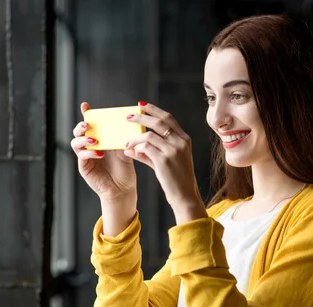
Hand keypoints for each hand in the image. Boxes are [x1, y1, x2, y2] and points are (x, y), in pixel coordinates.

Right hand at [71, 102, 136, 203]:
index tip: (85, 105)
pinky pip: (82, 156)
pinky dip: (89, 153)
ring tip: (94, 140)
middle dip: (81, 126)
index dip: (86, 114)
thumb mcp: (124, 150)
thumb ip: (121, 138)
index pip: (91, 124)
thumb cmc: (124, 170)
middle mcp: (90, 146)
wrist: (123, 189)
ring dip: (84, 139)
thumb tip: (126, 124)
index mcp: (100, 139)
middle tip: (87, 124)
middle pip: (78, 132)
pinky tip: (99, 153)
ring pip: (75, 143)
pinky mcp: (84, 167)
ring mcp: (85, 156)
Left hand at [125, 102, 206, 223]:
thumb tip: (130, 147)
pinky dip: (136, 148)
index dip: (154, 110)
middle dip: (141, 117)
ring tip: (127, 142)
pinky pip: (145, 148)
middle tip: (128, 117)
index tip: (141, 105)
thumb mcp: (166, 162)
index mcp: (184, 139)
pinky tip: (130, 151)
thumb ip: (150, 153)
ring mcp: (173, 151)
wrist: (185, 196)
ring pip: (148, 136)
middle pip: (158, 122)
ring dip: (135, 138)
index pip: (168, 118)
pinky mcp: (164, 160)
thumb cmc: (176, 180)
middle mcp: (180, 142)